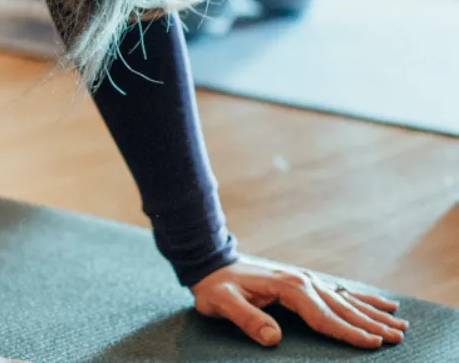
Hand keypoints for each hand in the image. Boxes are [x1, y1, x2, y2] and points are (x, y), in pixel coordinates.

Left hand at [192, 260, 407, 348]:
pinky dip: (360, 297)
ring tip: (399, 322)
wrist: (209, 264)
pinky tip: (379, 302)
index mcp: (288, 287)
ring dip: (372, 311)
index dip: (348, 332)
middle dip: (371, 323)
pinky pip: (337, 291)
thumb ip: (246, 319)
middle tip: (399, 337)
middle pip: (342, 306)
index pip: (324, 315)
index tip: (373, 344)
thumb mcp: (222, 303)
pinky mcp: (302, 282)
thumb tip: (272, 338)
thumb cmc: (216, 287)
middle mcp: (301, 281)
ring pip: (345, 298)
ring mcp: (303, 280)